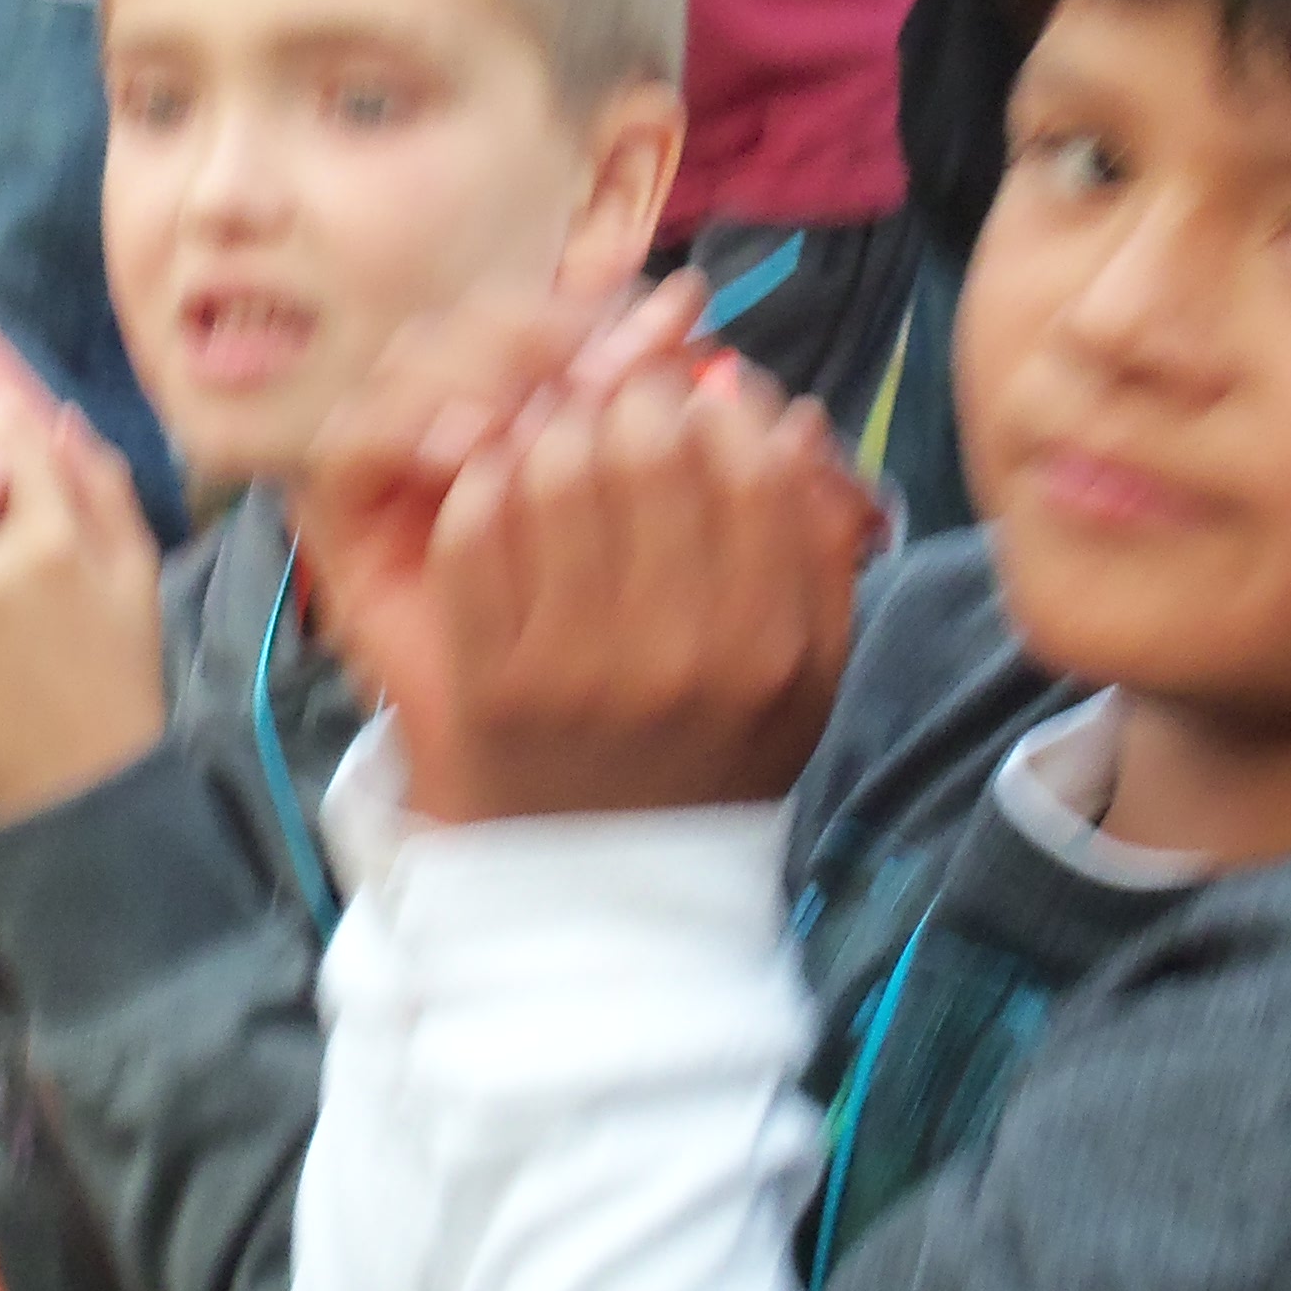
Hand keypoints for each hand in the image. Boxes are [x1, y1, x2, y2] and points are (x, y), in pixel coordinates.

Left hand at [305, 289, 877, 826]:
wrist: (609, 888)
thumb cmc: (714, 755)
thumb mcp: (806, 675)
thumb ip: (816, 546)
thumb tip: (785, 414)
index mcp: (771, 649)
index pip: (746, 466)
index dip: (716, 406)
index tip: (696, 402)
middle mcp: (678, 659)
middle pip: (644, 452)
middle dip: (627, 402)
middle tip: (616, 404)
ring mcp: (575, 672)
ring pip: (553, 474)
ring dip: (554, 431)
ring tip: (561, 436)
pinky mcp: (487, 682)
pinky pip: (475, 532)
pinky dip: (486, 485)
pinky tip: (505, 486)